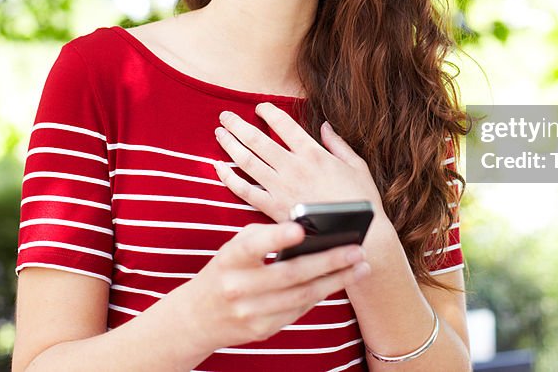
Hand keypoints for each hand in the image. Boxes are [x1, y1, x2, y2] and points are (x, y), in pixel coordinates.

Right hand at [173, 221, 369, 353]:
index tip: (300, 229)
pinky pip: (298, 310)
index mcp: (230, 259)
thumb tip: (311, 230)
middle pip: (290, 274)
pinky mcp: (262, 330)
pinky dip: (321, 294)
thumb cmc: (225, 270)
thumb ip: (266, 236)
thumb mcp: (235, 248)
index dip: (276, 238)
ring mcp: (250, 312)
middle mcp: (237, 287)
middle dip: (328, 261)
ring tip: (360, 266)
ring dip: (335, 281)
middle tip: (357, 249)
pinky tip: (340, 281)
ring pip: (301, 296)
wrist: (197, 318)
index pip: (252, 246)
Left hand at [212, 103, 383, 222]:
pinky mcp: (274, 209)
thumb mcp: (356, 166)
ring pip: (247, 161)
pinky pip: (245, 191)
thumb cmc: (360, 200)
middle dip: (238, 124)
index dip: (268, 111)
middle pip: (258, 140)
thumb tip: (325, 126)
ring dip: (230, 144)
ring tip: (219, 132)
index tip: (259, 107)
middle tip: (225, 115)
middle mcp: (294, 168)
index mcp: (314, 154)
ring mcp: (281, 189)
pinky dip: (229, 178)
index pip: (284, 125)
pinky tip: (218, 167)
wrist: (356, 236)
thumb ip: (338, 144)